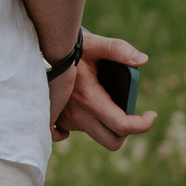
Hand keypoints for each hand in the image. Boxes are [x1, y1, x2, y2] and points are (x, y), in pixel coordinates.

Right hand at [53, 31, 154, 149]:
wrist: (34, 52)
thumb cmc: (65, 48)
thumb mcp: (93, 44)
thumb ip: (118, 49)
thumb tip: (142, 59)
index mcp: (90, 99)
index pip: (123, 126)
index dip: (143, 124)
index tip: (152, 114)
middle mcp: (77, 115)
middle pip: (112, 141)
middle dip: (127, 132)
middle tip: (132, 115)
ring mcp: (65, 119)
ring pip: (94, 134)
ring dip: (106, 126)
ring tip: (107, 103)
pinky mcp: (56, 118)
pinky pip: (69, 134)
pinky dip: (80, 128)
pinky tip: (84, 114)